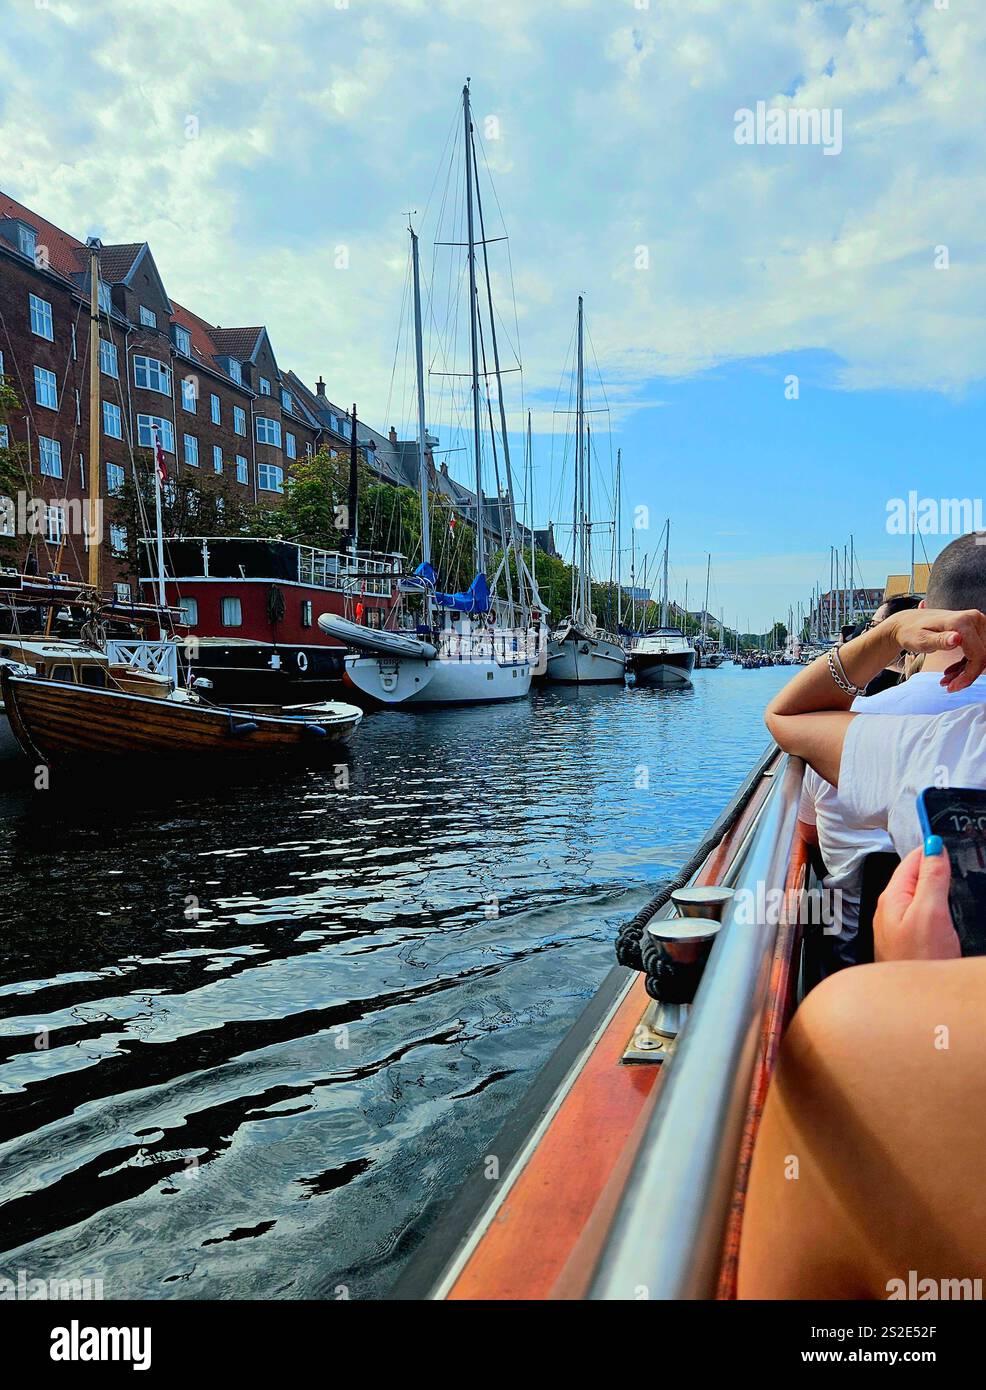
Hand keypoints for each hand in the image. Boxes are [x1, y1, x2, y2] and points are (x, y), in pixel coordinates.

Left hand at [874, 839, 959, 961]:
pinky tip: (947, 906)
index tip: (947, 832)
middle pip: (915, 876)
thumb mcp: (930, 913)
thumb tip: (933, 845)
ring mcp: (899, 926)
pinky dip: (936, 903)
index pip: (912, 860)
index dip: (931, 846)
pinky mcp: (910, 941)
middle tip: (955, 850)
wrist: (913, 1004)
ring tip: (952, 871)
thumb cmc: (918, 961)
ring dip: (935, 883)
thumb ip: (931, 879)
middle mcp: (891, 909)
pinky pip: (923, 912)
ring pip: (919, 894)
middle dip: (933, 863)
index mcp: (892, 897)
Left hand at [887, 608, 985, 691]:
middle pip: (982, 656)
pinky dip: (967, 666)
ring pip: (981, 655)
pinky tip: (951, 673)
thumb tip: (956, 639)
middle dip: (968, 675)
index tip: (952, 687)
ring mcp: (977, 623)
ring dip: (967, 672)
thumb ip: (939, 641)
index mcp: (962, 622)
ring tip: (947, 680)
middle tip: (949, 685)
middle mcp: (974, 619)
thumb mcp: (921, 640)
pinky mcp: (976, 629)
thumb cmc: (911, 631)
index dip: (969, 675)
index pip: (978, 654)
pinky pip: (978, 652)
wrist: (909, 622)